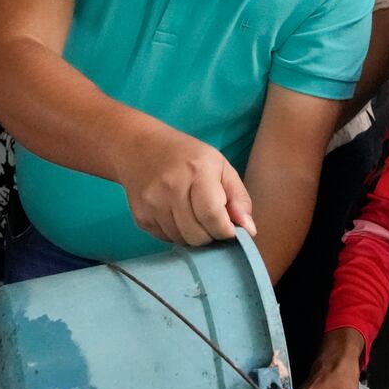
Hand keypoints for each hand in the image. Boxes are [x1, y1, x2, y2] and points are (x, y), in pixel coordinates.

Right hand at [115, 125, 255, 245]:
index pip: (213, 216)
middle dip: (210, 235)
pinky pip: (166, 239)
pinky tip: (175, 214)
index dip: (226, 231)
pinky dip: (176, 233)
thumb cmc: (187, 157)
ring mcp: (152, 203)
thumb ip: (239, 199)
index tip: (230, 229)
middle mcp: (171, 187)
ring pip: (182, 240)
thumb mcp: (220, 167)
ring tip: (193, 215)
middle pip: (197, 235)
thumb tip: (248, 230)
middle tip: (211, 221)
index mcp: (196, 171)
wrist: (140, 148)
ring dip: (193, 235)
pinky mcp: (140, 217)